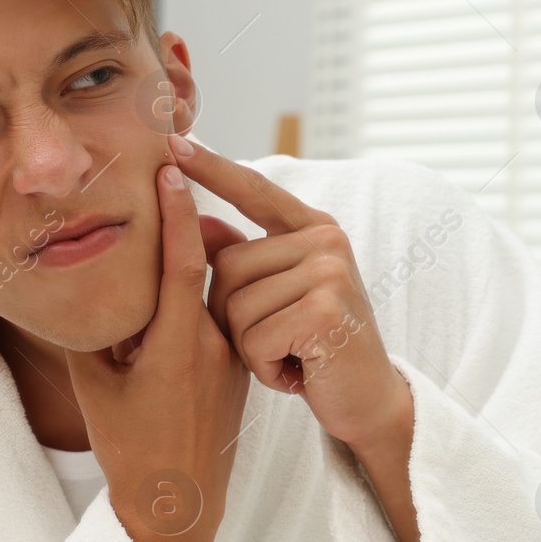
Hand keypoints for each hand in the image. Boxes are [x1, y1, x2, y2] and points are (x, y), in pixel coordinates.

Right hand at [65, 161, 251, 541]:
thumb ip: (88, 330)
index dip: (176, 208)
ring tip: (171, 213)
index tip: (170, 164)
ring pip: (210, 289)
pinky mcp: (238, 366)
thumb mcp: (92, 386)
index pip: (182, 258)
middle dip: (184, 218)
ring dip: (191, 255)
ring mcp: (230, 355)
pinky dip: (199, 291)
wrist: (179, 506)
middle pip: (201, 263)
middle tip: (167, 167)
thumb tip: (68, 280)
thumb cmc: (129, 449)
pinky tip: (178, 277)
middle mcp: (212, 342)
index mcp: (177, 344)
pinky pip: (217, 315)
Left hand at [167, 136, 408, 450]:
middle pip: (227, 266)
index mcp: (313, 228)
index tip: (173, 140)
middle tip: (279, 342)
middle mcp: (326, 239)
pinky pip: (254, 337)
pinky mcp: (326, 308)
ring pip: (235, 306)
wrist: (367, 402)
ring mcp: (330, 270)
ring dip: (251, 349)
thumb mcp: (278, 298)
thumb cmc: (315, 348)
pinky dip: (265, 368)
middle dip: (235, 319)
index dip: (212, 167)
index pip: (254, 190)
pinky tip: (297, 373)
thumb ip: (244, 258)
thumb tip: (197, 222)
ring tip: (289, 357)